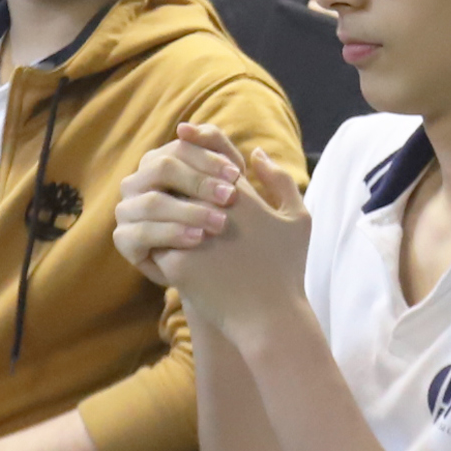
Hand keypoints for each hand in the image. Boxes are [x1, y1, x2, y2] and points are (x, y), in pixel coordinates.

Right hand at [114, 132, 245, 288]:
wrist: (212, 264)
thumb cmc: (221, 213)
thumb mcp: (227, 181)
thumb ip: (217, 147)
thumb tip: (185, 128)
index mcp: (159, 161)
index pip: (180, 148)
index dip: (208, 158)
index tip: (237, 175)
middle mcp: (138, 181)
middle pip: (162, 168)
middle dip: (199, 181)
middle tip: (230, 198)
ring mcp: (127, 209)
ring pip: (153, 202)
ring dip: (189, 211)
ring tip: (219, 223)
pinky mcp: (124, 239)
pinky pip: (142, 233)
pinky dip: (171, 234)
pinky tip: (197, 239)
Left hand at [156, 122, 309, 321]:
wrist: (270, 318)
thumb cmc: (286, 270)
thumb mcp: (297, 219)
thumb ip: (280, 181)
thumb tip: (256, 153)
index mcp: (242, 195)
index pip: (210, 152)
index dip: (195, 138)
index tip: (182, 132)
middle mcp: (214, 210)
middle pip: (179, 175)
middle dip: (167, 171)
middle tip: (157, 168)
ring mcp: (192, 237)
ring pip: (160, 208)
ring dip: (157, 207)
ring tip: (152, 207)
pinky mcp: (177, 264)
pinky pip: (155, 242)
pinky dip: (155, 241)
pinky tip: (156, 243)